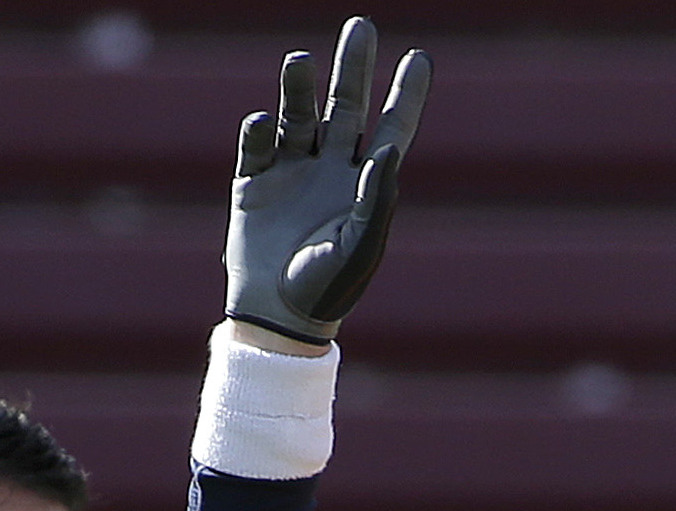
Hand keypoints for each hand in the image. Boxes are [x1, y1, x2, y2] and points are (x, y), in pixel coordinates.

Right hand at [226, 17, 430, 343]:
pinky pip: (257, 145)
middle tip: (361, 26)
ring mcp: (292, 172)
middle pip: (345, 105)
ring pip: (298, 114)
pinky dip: (259, 129)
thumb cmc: (328, 289)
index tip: (420, 57)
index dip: (405, 94)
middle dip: (353, 68)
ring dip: (299, 86)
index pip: (390, 128)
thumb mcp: (360, 247)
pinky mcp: (254, 183)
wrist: (275, 316)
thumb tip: (386, 152)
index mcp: (364, 184)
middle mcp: (330, 169)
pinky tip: (263, 122)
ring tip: (300, 60)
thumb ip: (376, 200)